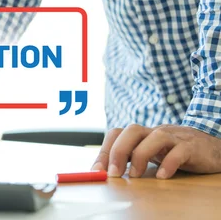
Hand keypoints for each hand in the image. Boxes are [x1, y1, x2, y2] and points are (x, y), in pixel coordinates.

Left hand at [91, 124, 220, 178]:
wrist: (211, 148)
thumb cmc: (176, 151)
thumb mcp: (151, 153)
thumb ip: (131, 159)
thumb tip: (105, 172)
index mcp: (143, 134)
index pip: (117, 133)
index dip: (105, 150)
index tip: (97, 170)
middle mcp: (156, 132)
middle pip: (132, 130)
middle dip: (118, 151)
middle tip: (113, 173)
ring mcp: (175, 138)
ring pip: (156, 137)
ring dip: (140, 156)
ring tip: (135, 175)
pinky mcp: (192, 147)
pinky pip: (180, 151)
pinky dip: (169, 163)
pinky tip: (162, 176)